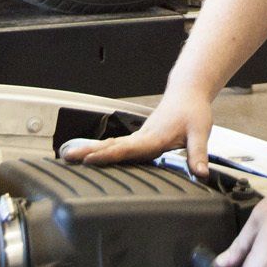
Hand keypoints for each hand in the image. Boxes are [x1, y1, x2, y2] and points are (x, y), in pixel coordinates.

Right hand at [60, 87, 212, 176]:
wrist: (187, 92)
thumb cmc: (192, 110)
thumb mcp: (200, 131)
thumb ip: (197, 153)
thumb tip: (199, 173)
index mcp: (154, 136)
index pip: (128, 148)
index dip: (109, 155)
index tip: (90, 158)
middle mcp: (142, 137)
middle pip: (112, 146)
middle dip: (89, 151)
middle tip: (67, 157)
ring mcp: (139, 137)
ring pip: (111, 145)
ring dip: (91, 150)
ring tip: (69, 156)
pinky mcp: (140, 139)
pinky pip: (117, 146)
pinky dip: (102, 151)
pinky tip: (91, 157)